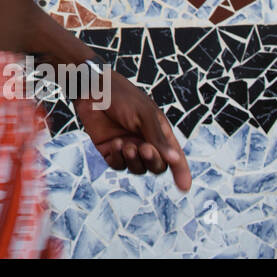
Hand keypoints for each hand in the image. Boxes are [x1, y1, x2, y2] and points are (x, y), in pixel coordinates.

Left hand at [73, 71, 191, 191]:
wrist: (92, 89)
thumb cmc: (121, 97)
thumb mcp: (144, 115)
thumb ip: (158, 138)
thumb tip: (175, 160)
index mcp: (159, 131)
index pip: (173, 155)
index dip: (181, 171)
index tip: (184, 187)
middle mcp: (145, 141)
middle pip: (157, 165)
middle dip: (153, 161)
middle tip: (144, 148)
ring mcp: (127, 147)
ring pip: (138, 168)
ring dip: (134, 160)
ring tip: (126, 145)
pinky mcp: (109, 150)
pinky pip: (118, 165)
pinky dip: (118, 158)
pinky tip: (114, 143)